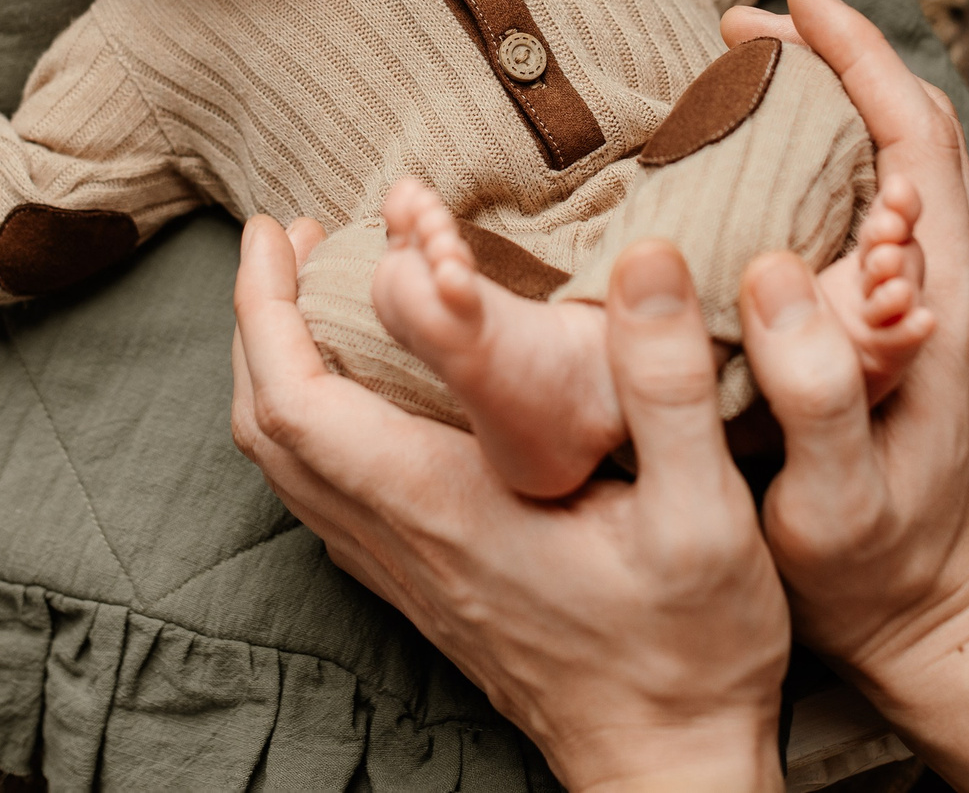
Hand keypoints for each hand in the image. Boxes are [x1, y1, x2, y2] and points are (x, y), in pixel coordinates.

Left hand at [233, 221, 787, 791]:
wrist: (672, 771)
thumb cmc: (692, 652)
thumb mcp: (707, 512)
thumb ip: (669, 384)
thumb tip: (644, 260)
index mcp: (444, 507)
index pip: (298, 399)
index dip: (268, 305)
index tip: (275, 229)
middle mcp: (404, 541)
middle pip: (270, 428)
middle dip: (261, 321)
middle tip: (293, 242)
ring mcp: (408, 574)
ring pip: (290, 468)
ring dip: (280, 371)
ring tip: (318, 298)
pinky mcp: (428, 591)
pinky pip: (326, 497)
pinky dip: (314, 424)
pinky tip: (365, 392)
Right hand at [722, 0, 968, 679]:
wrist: (934, 624)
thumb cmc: (874, 568)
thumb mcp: (835, 496)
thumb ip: (814, 382)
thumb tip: (773, 263)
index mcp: (946, 305)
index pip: (913, 139)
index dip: (853, 58)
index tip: (787, 4)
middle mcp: (963, 286)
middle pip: (915, 128)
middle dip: (837, 57)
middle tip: (745, 28)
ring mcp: (950, 303)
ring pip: (905, 160)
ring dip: (836, 100)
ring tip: (751, 75)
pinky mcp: (927, 324)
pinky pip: (887, 202)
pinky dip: (837, 154)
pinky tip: (776, 163)